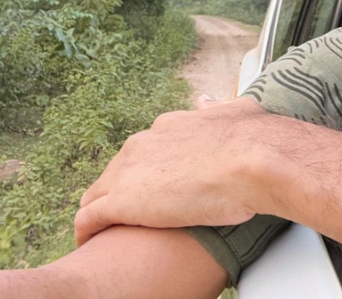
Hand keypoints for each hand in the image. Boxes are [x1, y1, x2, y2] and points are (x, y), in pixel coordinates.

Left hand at [74, 96, 270, 245]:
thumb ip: (217, 108)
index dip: (147, 169)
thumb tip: (207, 101)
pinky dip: (87, 230)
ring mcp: (129, 172)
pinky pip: (89, 218)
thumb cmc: (254, 139)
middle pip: (116, 171)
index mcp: (169, 126)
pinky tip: (89, 240)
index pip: (144, 150)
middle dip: (120, 190)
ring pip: (97, 193)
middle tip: (133, 213)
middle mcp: (144, 144)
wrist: (254, 159)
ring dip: (100, 210)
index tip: (155, 186)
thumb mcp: (236, 110)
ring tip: (106, 231)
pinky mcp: (122, 202)